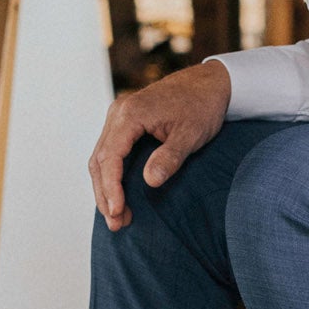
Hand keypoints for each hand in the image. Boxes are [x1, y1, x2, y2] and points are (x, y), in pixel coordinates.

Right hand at [88, 62, 231, 231]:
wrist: (209, 83)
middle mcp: (118, 113)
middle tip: (116, 224)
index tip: (118, 212)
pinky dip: (111, 175)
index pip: (110, 157)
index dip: (111, 188)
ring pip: (101, 158)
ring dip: (105, 188)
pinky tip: (119, 195)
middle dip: (105, 195)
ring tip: (117, 217)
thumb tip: (150, 182)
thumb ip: (170, 157)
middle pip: (99, 160)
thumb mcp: (191, 134)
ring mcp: (119, 116)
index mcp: (130, 114)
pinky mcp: (124, 122)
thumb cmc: (202, 107)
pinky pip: (110, 152)